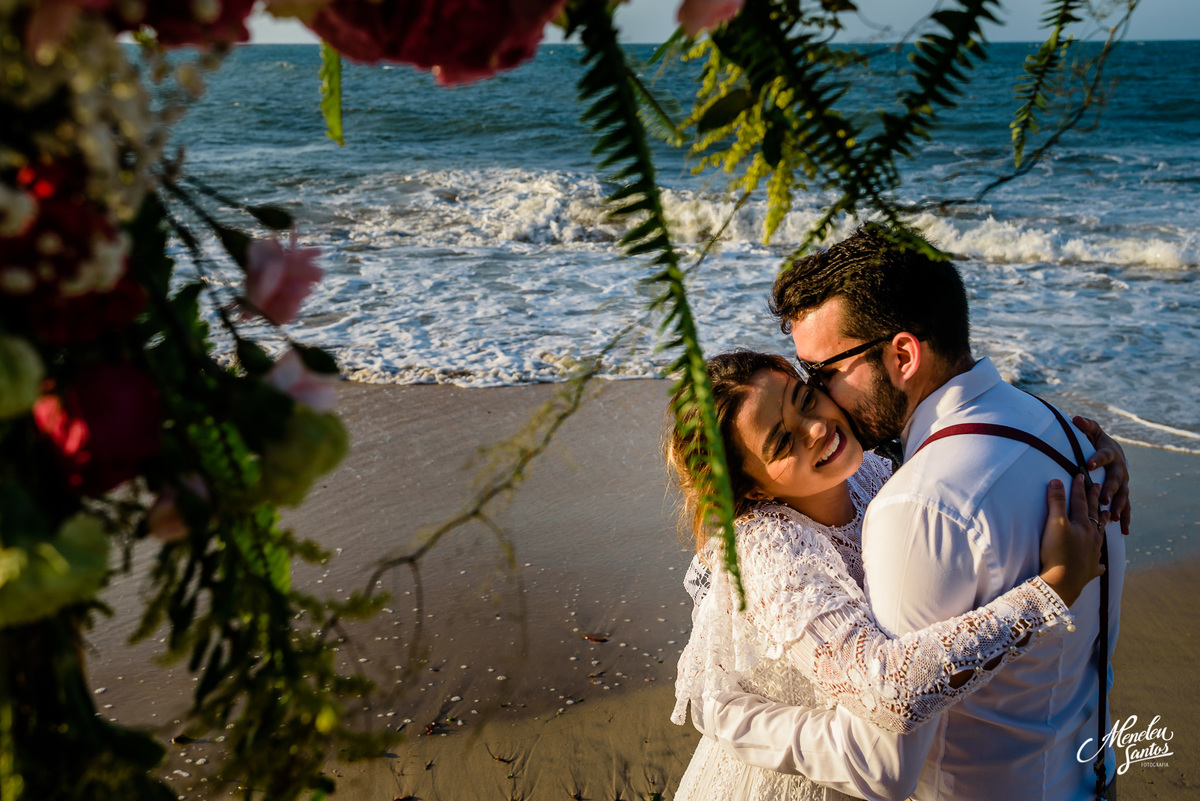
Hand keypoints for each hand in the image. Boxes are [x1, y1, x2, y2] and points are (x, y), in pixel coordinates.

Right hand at [1039, 473, 1106, 606]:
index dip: (1079, 488)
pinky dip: (1098, 561)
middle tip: (1098, 487)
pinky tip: (1100, 563)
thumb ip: (1056, 502)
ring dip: (1103, 525)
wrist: (1062, 582)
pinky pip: (1096, 564)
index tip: (1081, 475)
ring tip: (1108, 517)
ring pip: (1100, 536)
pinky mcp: (1089, 569)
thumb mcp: (1054, 523)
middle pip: (1093, 515)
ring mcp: (1092, 553)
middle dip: (1094, 500)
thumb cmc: (1058, 552)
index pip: (1080, 501)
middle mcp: (1091, 537)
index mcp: (1082, 524)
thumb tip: (1056, 480)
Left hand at [1075, 415, 1131, 535]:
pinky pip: (1126, 506)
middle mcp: (1120, 468)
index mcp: (1110, 453)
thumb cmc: (1097, 441)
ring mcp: (1123, 482)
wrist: (1113, 451)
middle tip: (1104, 498)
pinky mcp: (1123, 492)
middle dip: (1110, 488)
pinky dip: (1126, 517)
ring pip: (1123, 495)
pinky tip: (1124, 530)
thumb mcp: (1092, 431)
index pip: (1104, 455)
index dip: (1097, 459)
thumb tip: (1075, 418)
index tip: (1088, 464)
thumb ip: (1085, 426)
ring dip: (1119, 505)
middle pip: (1116, 479)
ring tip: (1114, 516)